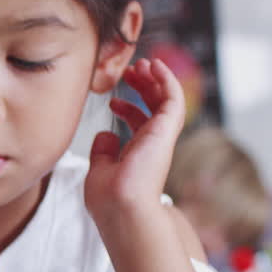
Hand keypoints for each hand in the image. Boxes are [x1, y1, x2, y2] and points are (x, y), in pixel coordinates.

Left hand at [86, 58, 186, 226]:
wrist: (122, 208)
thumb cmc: (109, 198)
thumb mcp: (98, 170)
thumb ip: (102, 152)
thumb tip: (104, 134)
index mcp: (137, 153)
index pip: (138, 125)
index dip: (127, 108)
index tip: (111, 101)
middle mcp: (152, 144)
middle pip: (153, 107)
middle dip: (142, 87)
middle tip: (130, 70)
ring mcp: (161, 137)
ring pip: (165, 100)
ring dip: (155, 78)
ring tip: (143, 62)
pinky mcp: (167, 130)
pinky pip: (173, 98)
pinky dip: (166, 79)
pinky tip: (155, 65)